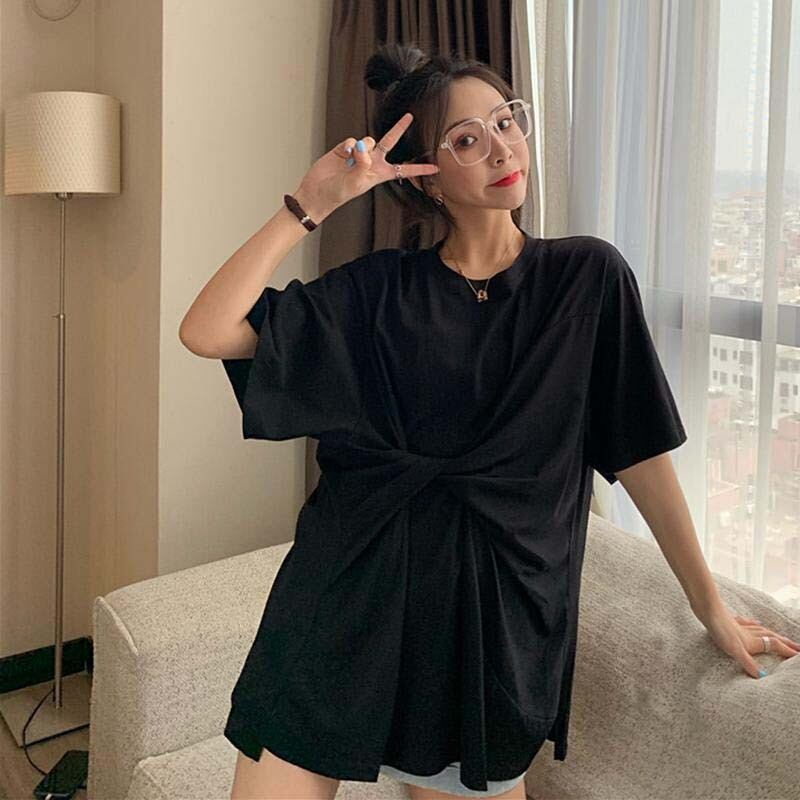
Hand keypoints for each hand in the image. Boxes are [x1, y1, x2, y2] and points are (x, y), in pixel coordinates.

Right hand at [295, 112, 439, 218]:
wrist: (317, 192)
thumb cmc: (338, 193)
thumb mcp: (356, 183)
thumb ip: (363, 164)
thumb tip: (364, 147)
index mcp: (379, 174)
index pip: (404, 170)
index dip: (420, 169)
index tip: (435, 168)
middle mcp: (371, 162)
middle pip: (389, 142)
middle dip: (399, 129)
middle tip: (410, 117)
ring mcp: (358, 154)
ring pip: (368, 140)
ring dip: (361, 146)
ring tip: (350, 160)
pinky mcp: (345, 149)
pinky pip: (352, 140)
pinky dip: (348, 146)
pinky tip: (343, 155)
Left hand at [698, 605, 799, 677]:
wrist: (707, 609)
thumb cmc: (720, 630)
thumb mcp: (734, 649)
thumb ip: (747, 662)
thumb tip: (761, 676)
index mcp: (752, 641)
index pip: (774, 646)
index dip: (787, 651)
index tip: (799, 656)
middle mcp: (749, 632)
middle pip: (771, 637)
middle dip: (785, 642)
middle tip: (797, 646)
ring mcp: (739, 626)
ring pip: (761, 629)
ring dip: (772, 634)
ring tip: (780, 636)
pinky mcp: (729, 621)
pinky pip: (745, 623)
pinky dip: (753, 624)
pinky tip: (754, 622)